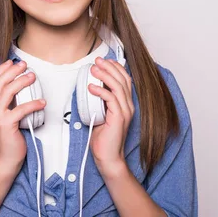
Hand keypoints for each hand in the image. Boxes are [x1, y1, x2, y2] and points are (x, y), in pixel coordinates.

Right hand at [0, 59, 45, 172]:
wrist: (6, 159)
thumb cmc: (9, 137)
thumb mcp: (6, 116)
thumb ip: (8, 102)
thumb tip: (19, 86)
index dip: (2, 69)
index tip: (12, 62)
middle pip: (0, 83)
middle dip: (13, 71)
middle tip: (25, 65)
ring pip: (8, 92)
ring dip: (22, 82)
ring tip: (32, 77)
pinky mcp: (6, 125)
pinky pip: (21, 109)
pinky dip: (33, 103)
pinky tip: (42, 102)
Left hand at [87, 58, 134, 174]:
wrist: (108, 157)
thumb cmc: (104, 138)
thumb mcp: (100, 114)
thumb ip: (99, 102)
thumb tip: (90, 89)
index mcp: (125, 104)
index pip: (124, 80)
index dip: (116, 68)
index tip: (104, 61)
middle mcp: (128, 105)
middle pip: (122, 79)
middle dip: (109, 67)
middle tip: (97, 60)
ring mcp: (125, 111)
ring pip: (117, 87)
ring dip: (105, 75)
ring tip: (93, 69)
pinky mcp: (119, 117)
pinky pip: (111, 99)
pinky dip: (100, 91)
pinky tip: (91, 87)